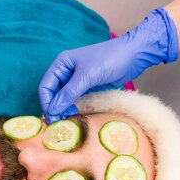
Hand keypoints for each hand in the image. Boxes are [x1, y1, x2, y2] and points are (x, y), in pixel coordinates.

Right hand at [38, 8, 178, 122]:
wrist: (133, 55)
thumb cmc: (110, 59)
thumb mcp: (88, 76)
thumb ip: (69, 93)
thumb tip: (53, 110)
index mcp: (62, 63)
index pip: (46, 86)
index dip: (46, 102)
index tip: (51, 118)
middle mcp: (66, 71)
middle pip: (53, 93)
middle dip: (54, 108)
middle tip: (58, 124)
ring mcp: (76, 79)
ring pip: (63, 97)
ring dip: (63, 109)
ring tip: (67, 121)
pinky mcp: (87, 85)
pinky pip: (75, 99)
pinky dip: (73, 107)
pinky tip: (75, 115)